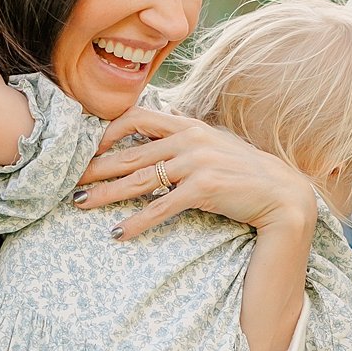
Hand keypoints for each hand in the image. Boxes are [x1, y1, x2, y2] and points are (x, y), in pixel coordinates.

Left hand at [74, 107, 316, 240]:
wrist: (282, 194)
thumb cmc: (245, 174)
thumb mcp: (214, 147)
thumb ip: (186, 142)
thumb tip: (155, 146)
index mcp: (189, 125)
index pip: (138, 117)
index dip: (109, 131)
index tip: (89, 148)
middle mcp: (190, 139)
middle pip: (129, 154)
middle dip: (95, 168)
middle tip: (69, 180)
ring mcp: (196, 163)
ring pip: (139, 180)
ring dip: (106, 194)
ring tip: (82, 204)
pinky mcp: (203, 189)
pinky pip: (161, 207)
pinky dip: (137, 222)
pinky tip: (118, 233)